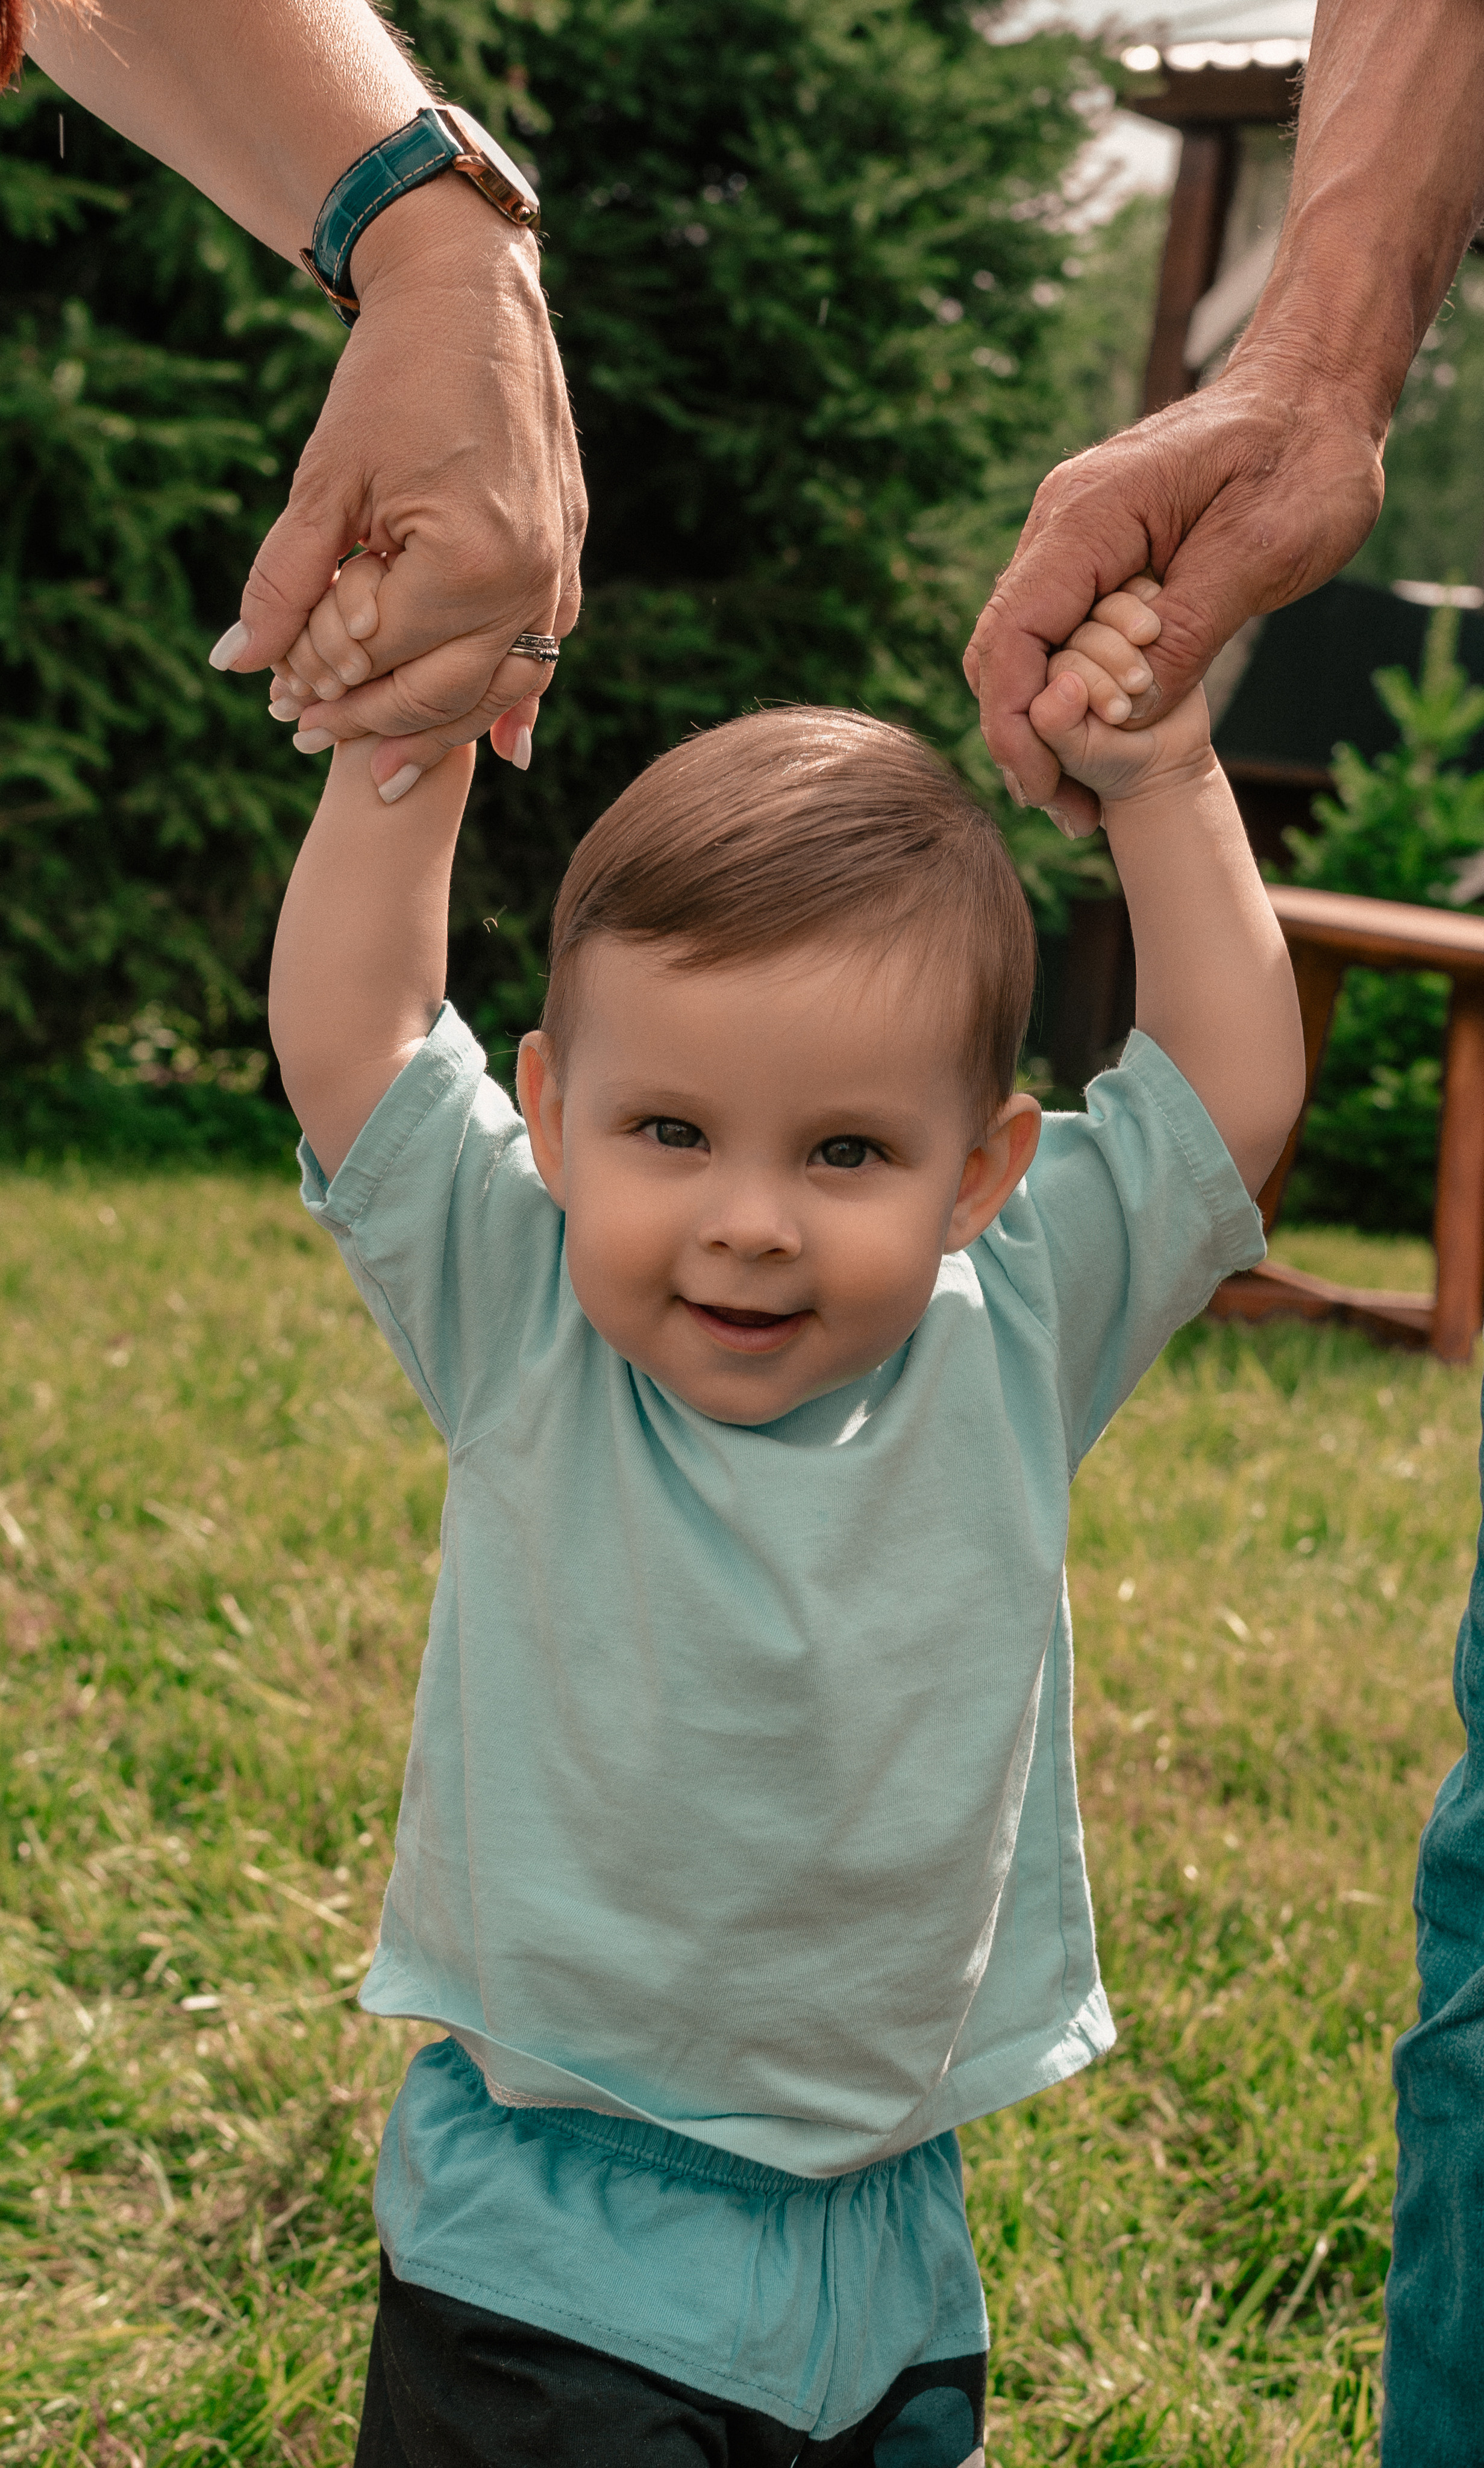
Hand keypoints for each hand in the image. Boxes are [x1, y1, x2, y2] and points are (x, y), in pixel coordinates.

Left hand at [214, 176, 585, 791]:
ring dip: (442, 732)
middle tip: (310, 744)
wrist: (473, 296)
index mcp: (468, 563)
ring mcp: (557, 571)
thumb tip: (238, 666)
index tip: (278, 707)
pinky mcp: (568, 556)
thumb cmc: (390, 376)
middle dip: (373, 724)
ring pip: (501, 688)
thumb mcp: (323, 482)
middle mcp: (528, 580)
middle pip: (444, 692)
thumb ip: (283, 582)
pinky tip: (503, 749)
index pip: (384, 658)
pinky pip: (546, 653)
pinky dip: (516, 702)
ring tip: (388, 772)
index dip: (324, 685)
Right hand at [964, 352, 1384, 835]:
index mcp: (1088, 515)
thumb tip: (1120, 717)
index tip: (1049, 789)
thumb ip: (1187, 635)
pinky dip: (1071, 693)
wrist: (1316, 389)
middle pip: (1000, 651)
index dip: (1017, 722)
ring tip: (1085, 797)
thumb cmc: (1302, 457)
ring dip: (1044, 725)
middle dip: (1022, 740)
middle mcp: (1061, 523)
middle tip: (1071, 814)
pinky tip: (1103, 736)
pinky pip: (1060, 633)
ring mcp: (1073, 536)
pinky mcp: (1097, 553)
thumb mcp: (1261, 553)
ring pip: (1022, 649)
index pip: (1013, 634)